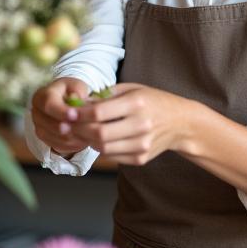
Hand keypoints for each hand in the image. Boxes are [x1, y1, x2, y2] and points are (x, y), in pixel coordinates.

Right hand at [30, 77, 90, 157]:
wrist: (63, 101)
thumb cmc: (71, 91)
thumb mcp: (76, 85)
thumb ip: (77, 90)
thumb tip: (78, 98)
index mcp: (41, 96)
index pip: (48, 105)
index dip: (62, 111)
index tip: (76, 115)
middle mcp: (36, 113)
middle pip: (49, 125)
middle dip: (69, 128)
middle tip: (86, 129)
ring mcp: (39, 128)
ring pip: (54, 138)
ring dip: (73, 138)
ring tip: (89, 135)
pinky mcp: (45, 140)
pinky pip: (58, 146)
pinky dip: (72, 145)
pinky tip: (85, 140)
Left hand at [67, 83, 191, 164]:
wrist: (180, 122)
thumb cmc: (152, 101)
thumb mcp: (132, 89)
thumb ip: (106, 95)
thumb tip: (78, 103)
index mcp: (137, 103)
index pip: (100, 112)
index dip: (79, 114)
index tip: (68, 113)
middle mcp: (141, 124)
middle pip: (99, 133)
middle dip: (78, 130)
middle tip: (66, 126)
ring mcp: (142, 144)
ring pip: (103, 148)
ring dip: (87, 141)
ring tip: (80, 133)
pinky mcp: (142, 158)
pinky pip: (112, 157)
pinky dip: (101, 149)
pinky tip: (97, 140)